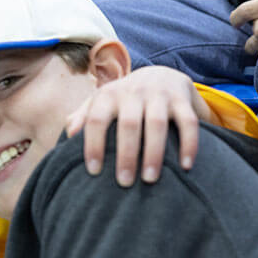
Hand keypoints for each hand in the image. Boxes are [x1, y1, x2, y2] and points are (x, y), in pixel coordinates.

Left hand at [65, 66, 213, 185]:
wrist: (162, 74)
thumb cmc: (124, 100)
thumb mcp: (101, 102)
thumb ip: (83, 117)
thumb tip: (69, 135)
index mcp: (109, 95)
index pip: (96, 120)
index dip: (93, 145)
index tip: (94, 171)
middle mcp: (133, 92)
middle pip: (128, 124)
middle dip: (125, 155)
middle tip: (123, 182)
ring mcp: (159, 95)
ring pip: (156, 124)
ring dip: (153, 153)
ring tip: (149, 179)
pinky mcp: (182, 100)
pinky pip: (187, 122)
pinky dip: (188, 144)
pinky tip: (186, 166)